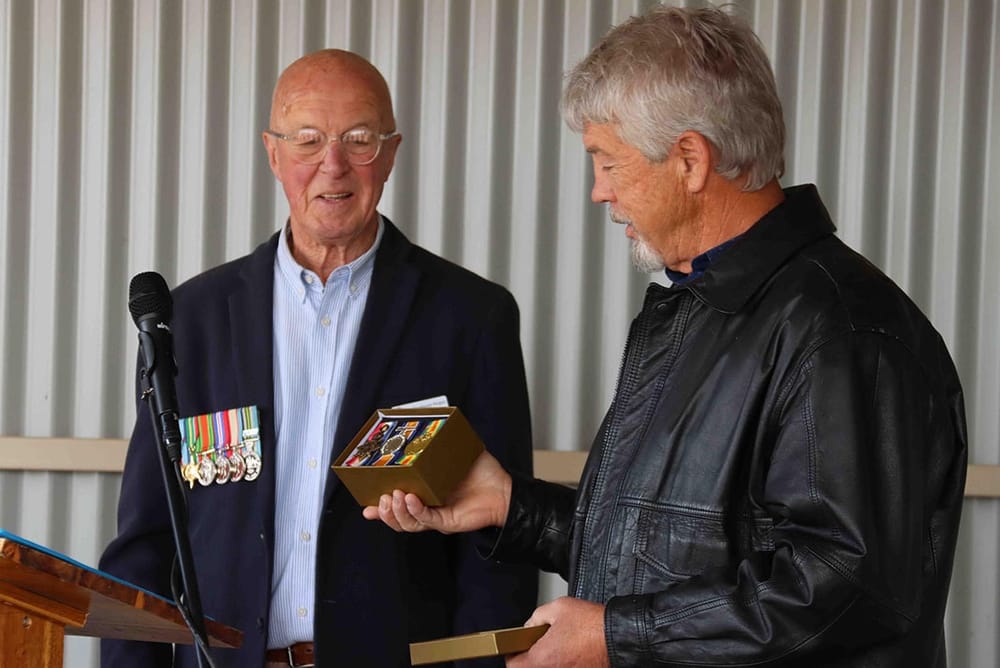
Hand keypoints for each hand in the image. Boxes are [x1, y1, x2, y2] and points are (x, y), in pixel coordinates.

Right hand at [362, 450, 511, 533]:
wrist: (504, 489)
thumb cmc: (482, 472)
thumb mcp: (455, 453)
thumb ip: (440, 441)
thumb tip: (427, 419)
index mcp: (425, 495)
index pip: (398, 504)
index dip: (380, 506)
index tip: (367, 503)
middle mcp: (428, 508)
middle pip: (398, 517)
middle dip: (384, 510)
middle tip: (380, 497)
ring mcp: (437, 517)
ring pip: (408, 522)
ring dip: (397, 511)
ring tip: (393, 496)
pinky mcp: (448, 522)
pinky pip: (426, 520)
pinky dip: (416, 510)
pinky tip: (410, 499)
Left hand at [507, 597, 608, 666]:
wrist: (621, 637)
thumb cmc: (593, 626)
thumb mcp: (558, 608)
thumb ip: (537, 617)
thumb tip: (531, 625)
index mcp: (541, 659)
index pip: (512, 665)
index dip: (512, 653)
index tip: (515, 646)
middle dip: (530, 658)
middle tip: (535, 645)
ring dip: (547, 661)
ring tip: (557, 647)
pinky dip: (563, 662)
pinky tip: (570, 652)